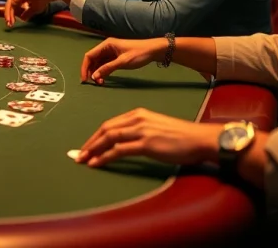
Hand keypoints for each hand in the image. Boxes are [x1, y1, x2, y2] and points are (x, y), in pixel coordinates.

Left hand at [3, 0, 75, 26]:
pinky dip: (12, 10)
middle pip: (10, 0)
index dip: (10, 11)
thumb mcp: (36, 7)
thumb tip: (22, 18)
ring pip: (11, 1)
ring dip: (9, 12)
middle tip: (8, 23)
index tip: (11, 21)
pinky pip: (15, 0)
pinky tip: (13, 16)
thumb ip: (28, 12)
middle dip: (8, 13)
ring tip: (10, 22)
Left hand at [76, 108, 222, 167]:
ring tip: (82, 160)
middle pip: (105, 129)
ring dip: (93, 150)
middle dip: (90, 142)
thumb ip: (140, 131)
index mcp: (138, 114)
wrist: (199, 139)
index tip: (86, 145)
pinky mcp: (146, 144)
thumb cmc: (181, 136)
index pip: (110, 124)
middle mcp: (137, 119)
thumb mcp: (156, 127)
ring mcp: (141, 131)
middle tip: (78, 154)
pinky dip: (104, 157)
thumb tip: (125, 142)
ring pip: (109, 138)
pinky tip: (96, 163)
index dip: (96, 135)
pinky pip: (119, 151)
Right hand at [81, 37, 167, 83]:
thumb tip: (94, 76)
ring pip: (98, 63)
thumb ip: (107, 69)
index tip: (85, 79)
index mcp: (106, 45)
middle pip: (93, 59)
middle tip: (93, 83)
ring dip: (97, 73)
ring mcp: (111, 52)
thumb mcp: (122, 62)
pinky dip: (103, 72)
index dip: (85, 67)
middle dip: (91, 71)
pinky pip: (105, 65)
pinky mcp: (116, 57)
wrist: (154, 50)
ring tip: (100, 83)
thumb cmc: (139, 54)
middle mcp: (107, 47)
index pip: (89, 55)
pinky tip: (105, 79)